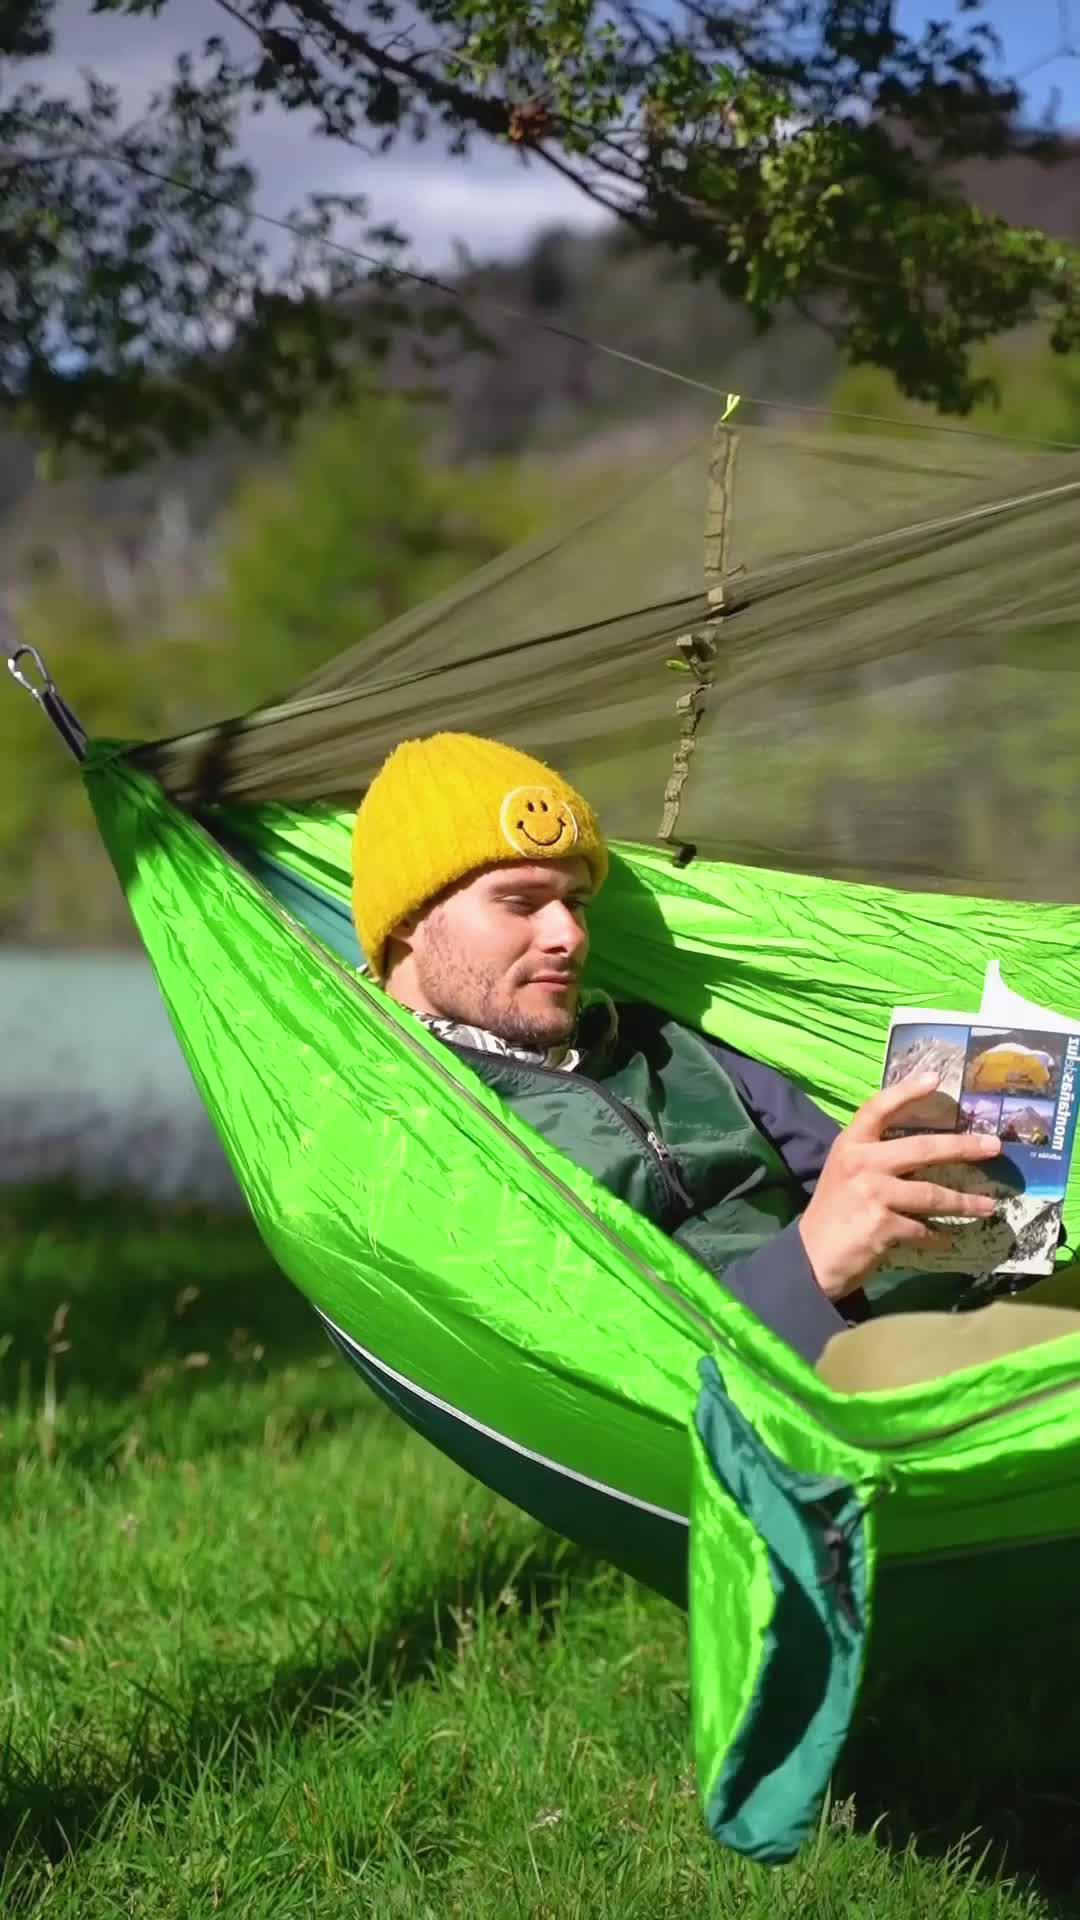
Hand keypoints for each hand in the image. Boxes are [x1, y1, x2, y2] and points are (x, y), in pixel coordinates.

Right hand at [799, 1073, 1001, 1301]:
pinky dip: (938, 1234)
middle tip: (993, 1147)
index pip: (878, 1108)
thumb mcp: (846, 1172)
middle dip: (963, 1147)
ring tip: (988, 1206)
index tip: (935, 1079)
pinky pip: (923, 1228)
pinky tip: (947, 1237)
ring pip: (932, 1194)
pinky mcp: (883, 1225)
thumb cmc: (833, 1210)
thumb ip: (876, 1157)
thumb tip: (926, 1150)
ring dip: (964, 1202)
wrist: (812, 1256)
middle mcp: (862, 1163)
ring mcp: (873, 1193)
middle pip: (922, 1149)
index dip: (906, 1092)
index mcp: (850, 1145)